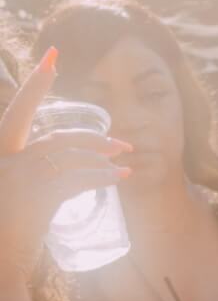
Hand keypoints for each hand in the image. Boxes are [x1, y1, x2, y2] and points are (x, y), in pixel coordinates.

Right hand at [0, 52, 130, 279]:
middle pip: (30, 119)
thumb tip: (54, 170)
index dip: (32, 86)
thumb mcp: (11, 201)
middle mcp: (0, 161)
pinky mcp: (36, 195)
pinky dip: (102, 176)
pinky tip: (120, 178)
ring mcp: (16, 175)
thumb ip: (27, 179)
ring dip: (96, 148)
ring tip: (123, 153)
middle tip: (82, 92)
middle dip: (52, 97)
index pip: (11, 116)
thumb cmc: (3, 243)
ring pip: (62, 149)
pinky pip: (76, 177)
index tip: (51, 58)